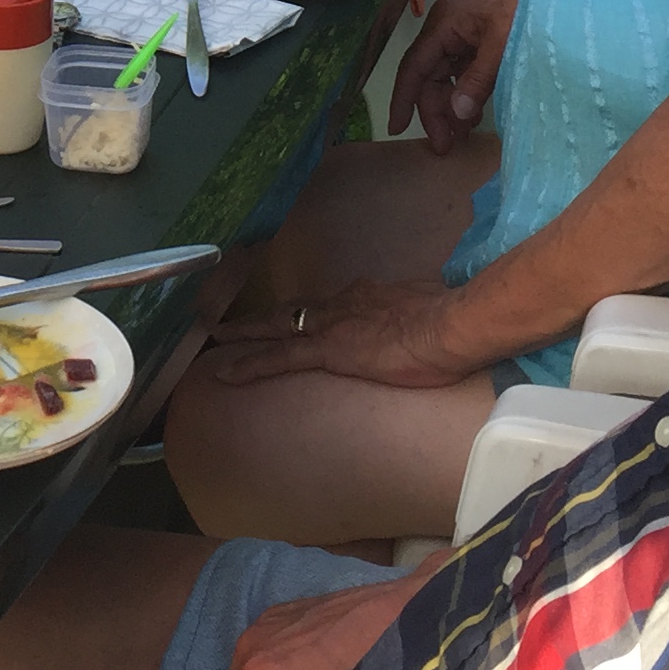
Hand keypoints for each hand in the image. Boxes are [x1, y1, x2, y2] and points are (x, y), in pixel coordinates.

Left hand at [204, 278, 473, 389]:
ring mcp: (331, 325)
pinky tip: (225, 372)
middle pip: (292, 309)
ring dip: (245, 332)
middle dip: (262, 316)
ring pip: (276, 326)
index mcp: (366, 297)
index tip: (294, 316)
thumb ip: (414, 316)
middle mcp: (342, 304)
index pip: (327, 304)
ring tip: (216, 338)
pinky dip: (250, 363)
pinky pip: (278, 357)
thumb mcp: (428, 311)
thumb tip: (422, 322)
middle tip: (230, 321)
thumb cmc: (452, 325)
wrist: (451, 324)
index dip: (307, 312)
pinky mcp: (327, 350)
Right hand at [388, 0, 523, 154]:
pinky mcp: (484, 36)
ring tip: (460, 137)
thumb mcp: (502, 44)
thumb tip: (458, 113)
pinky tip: (475, 113)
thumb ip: (478, 79)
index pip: (413, 67)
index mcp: (443, 25)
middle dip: (433, 111)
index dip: (403, 99)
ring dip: (451, 105)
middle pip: (430, 76)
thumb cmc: (524, 2)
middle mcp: (448, 29)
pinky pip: (466, 70)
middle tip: (445, 146)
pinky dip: (467, 92)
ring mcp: (466, 32)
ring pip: (448, 75)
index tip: (398, 129)